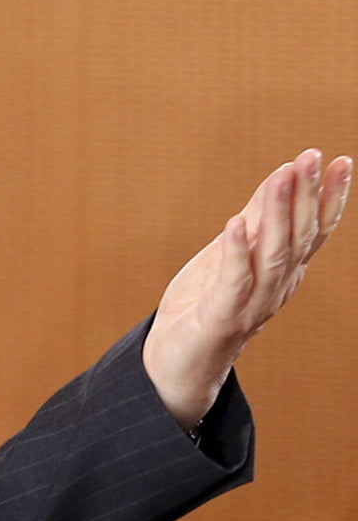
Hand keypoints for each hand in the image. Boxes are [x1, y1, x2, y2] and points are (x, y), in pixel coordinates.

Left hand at [143, 148, 351, 430]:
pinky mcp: (221, 317)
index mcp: (284, 271)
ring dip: (277, 214)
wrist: (178, 363)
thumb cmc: (206, 304)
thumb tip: (279, 178)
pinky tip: (235, 223)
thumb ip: (256, 221)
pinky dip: (236, 251)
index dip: (330, 196)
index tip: (343, 160)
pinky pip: (233, 281)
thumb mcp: (232, 253)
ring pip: (273, 254)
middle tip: (311, 157)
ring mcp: (252, 303)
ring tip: (281, 177)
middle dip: (306, 195)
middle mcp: (277, 286)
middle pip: (298, 236)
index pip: (314, 230)